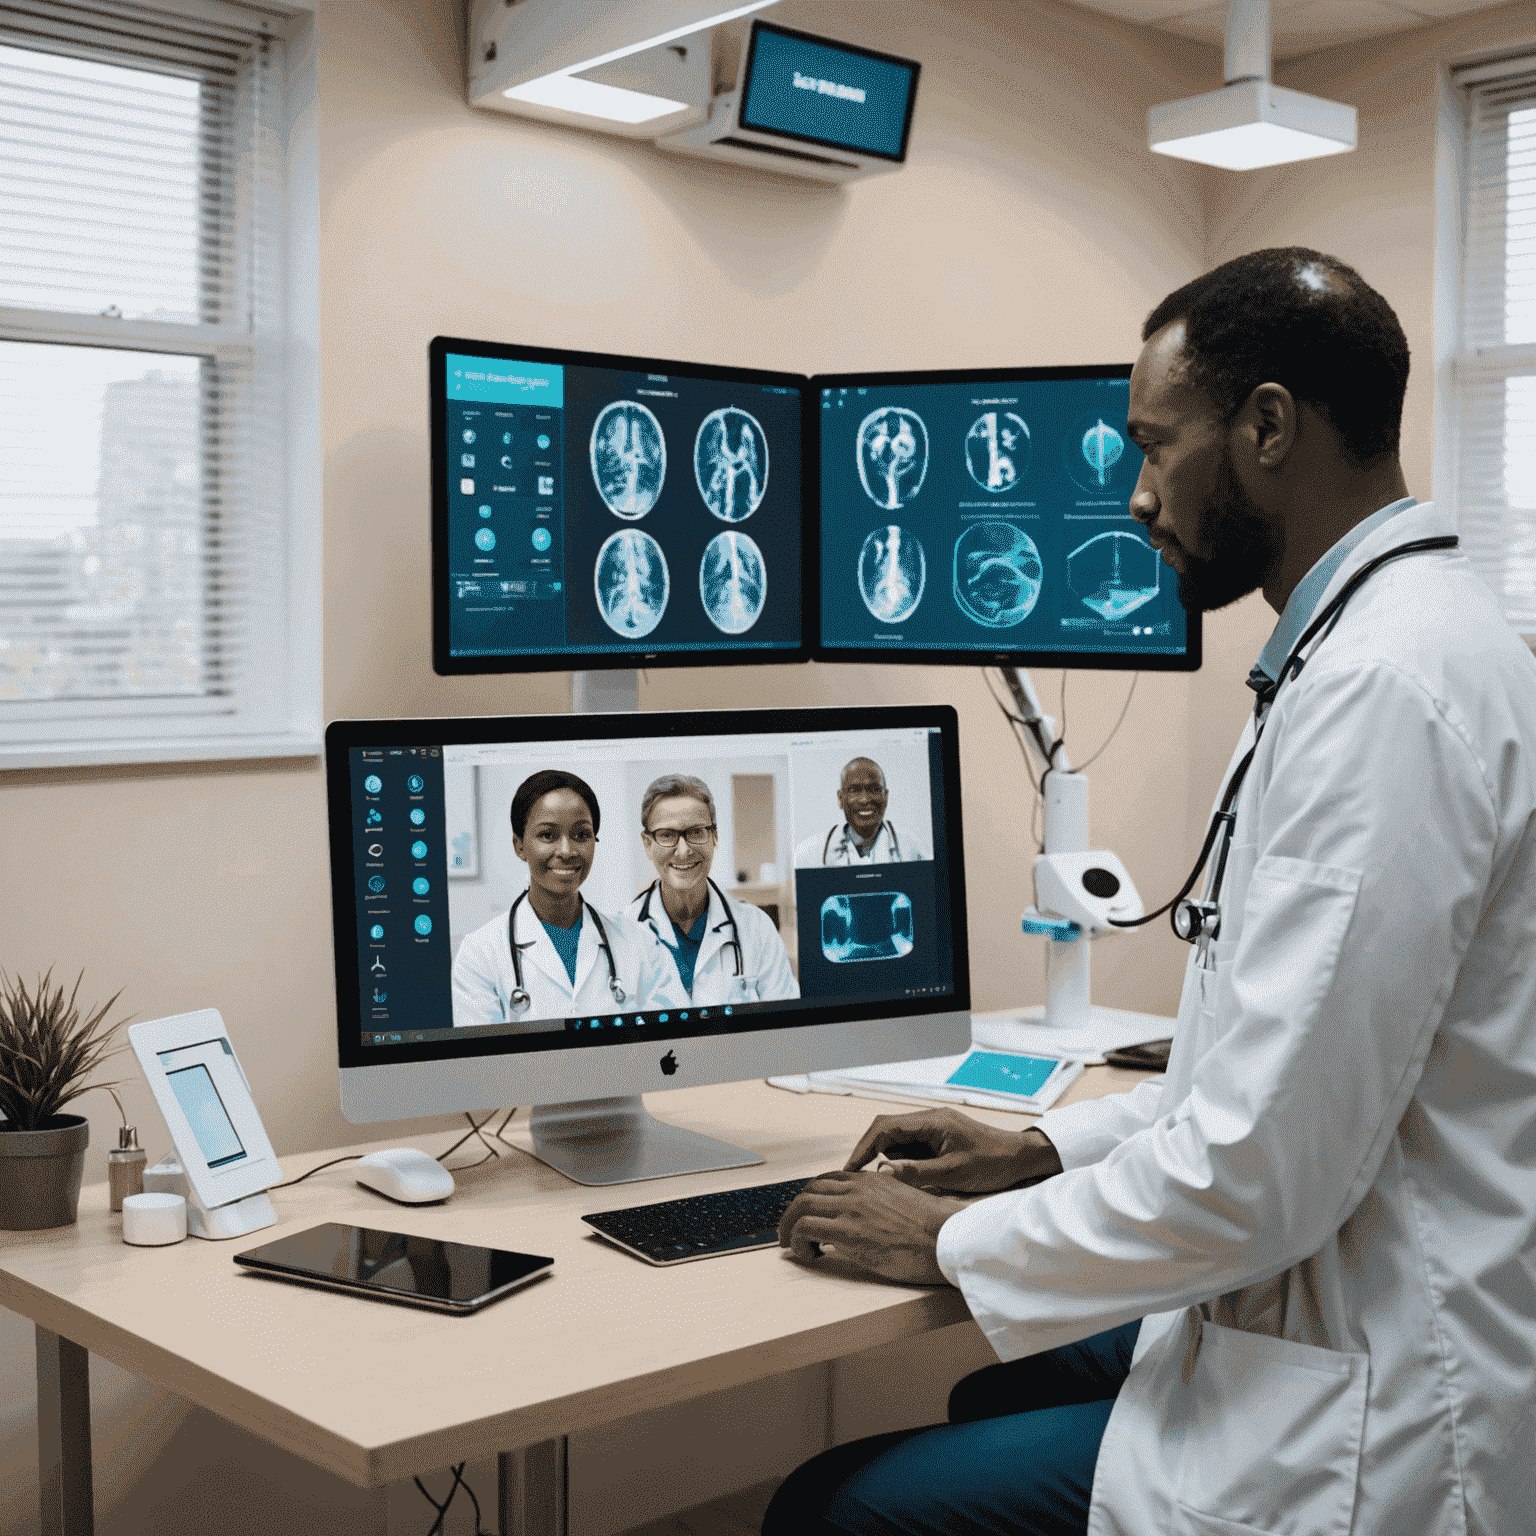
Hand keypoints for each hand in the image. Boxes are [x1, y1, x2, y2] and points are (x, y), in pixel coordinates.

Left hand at [777, 1169, 967, 1283]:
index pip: (830, 1179)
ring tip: (791, 1243)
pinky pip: (805, 1229)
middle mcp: (858, 1189)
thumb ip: (885, 1203)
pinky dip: (797, 1241)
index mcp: (873, 1181)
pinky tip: (808, 1254)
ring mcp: (851, 1208)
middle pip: (809, 1190)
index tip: (809, 1211)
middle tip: (790, 1228)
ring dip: (789, 1226)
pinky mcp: (847, 1232)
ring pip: (801, 1206)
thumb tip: (874, 1217)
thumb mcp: (907, 1204)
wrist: (947, 1238)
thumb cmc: (936, 1230)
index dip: (813, 1196)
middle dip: (794, 1210)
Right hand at [842, 1107, 1062, 1193]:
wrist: (1021, 1158)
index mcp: (932, 1122)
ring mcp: (934, 1128)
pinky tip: (903, 1178)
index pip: (885, 1128)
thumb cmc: (992, 1163)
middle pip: (887, 1130)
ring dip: (887, 1158)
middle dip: (869, 1152)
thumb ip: (917, 1173)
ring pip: (898, 1139)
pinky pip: (911, 1146)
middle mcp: (930, 1120)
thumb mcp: (954, 1173)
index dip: (863, 1147)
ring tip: (879, 1183)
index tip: (850, 1168)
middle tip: (856, 1177)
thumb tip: (882, 1173)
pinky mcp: (939, 1138)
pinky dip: (902, 1160)